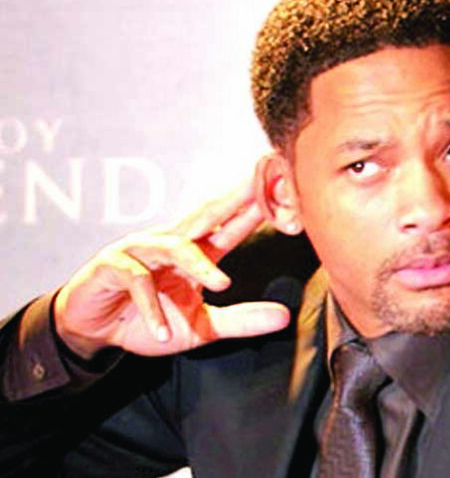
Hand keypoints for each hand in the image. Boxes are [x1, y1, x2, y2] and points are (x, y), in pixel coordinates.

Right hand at [54, 181, 289, 359]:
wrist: (96, 330)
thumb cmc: (151, 321)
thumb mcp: (202, 327)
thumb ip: (241, 321)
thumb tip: (285, 316)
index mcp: (195, 254)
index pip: (231, 227)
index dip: (255, 211)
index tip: (282, 193)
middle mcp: (171, 244)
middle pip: (208, 216)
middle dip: (235, 200)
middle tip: (261, 186)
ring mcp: (141, 251)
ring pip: (175, 247)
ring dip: (198, 264)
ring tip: (221, 284)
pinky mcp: (112, 267)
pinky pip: (137, 282)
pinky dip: (152, 308)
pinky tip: (163, 331)